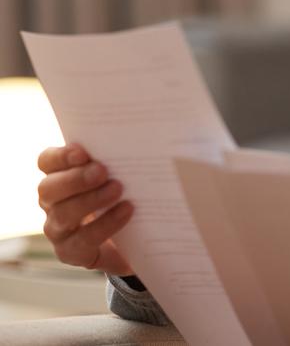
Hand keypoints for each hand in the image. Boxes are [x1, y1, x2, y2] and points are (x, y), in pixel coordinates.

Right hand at [37, 143, 134, 276]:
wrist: (134, 240)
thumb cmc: (126, 195)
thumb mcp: (122, 173)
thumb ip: (120, 157)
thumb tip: (144, 136)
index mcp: (59, 176)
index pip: (47, 162)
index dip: (60, 156)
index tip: (82, 152)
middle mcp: (52, 202)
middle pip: (48, 188)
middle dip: (75, 179)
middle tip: (102, 171)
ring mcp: (58, 229)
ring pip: (62, 214)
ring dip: (90, 200)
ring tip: (117, 189)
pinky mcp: (71, 252)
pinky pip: (82, 240)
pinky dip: (105, 225)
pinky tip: (126, 211)